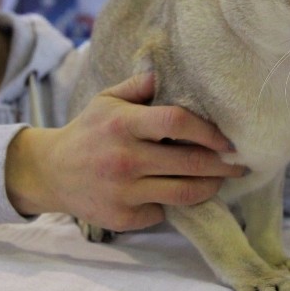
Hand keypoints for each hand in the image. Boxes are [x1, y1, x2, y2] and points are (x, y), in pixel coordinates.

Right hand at [4, 73, 243, 231]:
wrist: (51, 172)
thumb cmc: (88, 131)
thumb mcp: (107, 99)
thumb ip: (139, 86)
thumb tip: (169, 72)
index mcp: (123, 124)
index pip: (177, 122)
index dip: (208, 131)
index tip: (227, 139)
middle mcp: (125, 158)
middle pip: (189, 163)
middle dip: (221, 165)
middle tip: (238, 164)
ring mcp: (123, 191)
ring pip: (184, 194)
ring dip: (209, 188)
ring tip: (220, 181)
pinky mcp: (122, 217)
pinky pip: (163, 212)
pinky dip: (174, 204)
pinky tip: (181, 194)